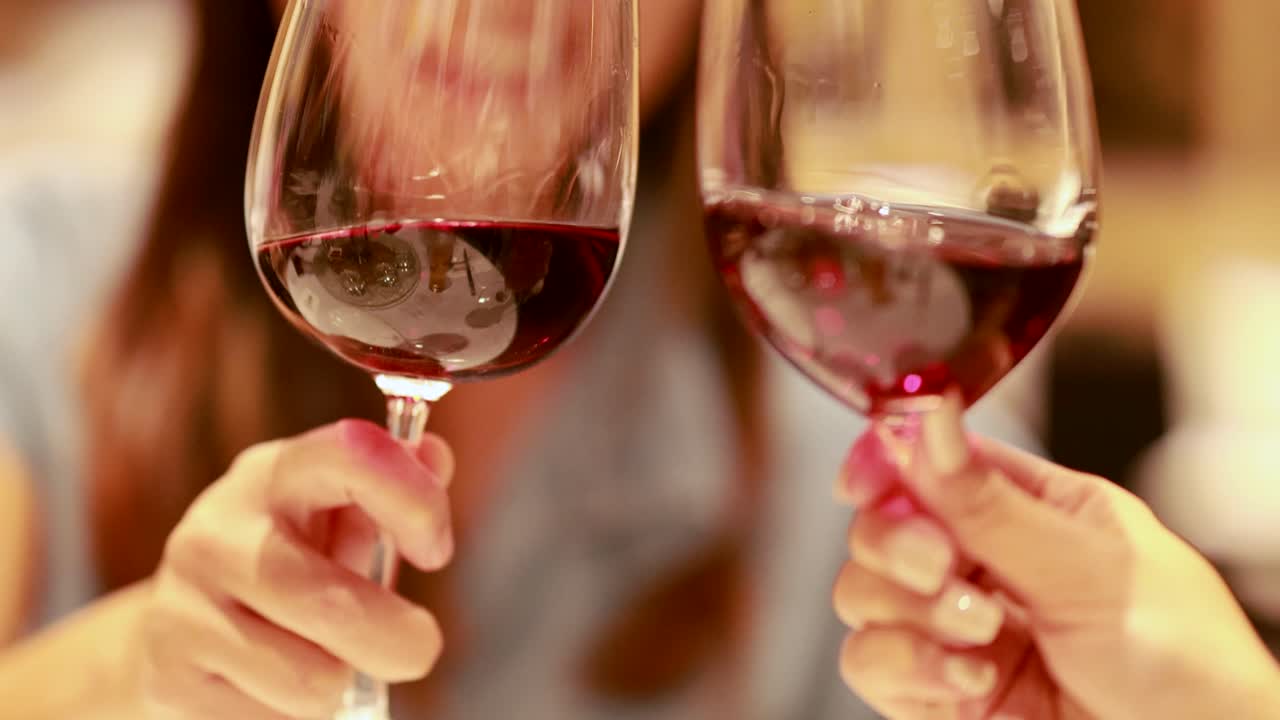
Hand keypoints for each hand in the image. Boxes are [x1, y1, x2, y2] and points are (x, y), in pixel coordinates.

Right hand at [139, 420, 454, 718]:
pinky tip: (274, 684)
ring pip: (314, 682)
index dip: (415, 504)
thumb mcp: (337, 514)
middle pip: (337, 606)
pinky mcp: (167, 677)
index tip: (436, 552)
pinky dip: (295, 716)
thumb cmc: (289, 562)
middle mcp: (218, 531)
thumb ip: (392, 487)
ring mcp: (183, 606)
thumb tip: (432, 456)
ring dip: (341, 683)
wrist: (174, 628)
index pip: (352, 456)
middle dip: (402, 641)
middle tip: (416, 646)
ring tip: (324, 658)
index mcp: (272, 475)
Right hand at [832, 397, 1279, 719]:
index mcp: (1028, 508)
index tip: (861, 482)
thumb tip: (928, 423)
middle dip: (898, 545)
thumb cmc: (1185, 661)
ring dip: (912, 615)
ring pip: (862, 596)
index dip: (883, 461)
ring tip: (981, 635)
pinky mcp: (938, 692)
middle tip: (943, 566)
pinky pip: (870, 665)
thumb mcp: (1094, 567)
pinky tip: (970, 680)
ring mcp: (955, 630)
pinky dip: (908, 670)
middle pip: (879, 526)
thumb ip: (994, 503)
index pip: (930, 461)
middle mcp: (982, 564)